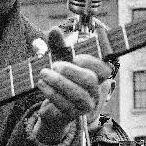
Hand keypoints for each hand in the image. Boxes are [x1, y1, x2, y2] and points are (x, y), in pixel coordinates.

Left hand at [34, 27, 112, 143]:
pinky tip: (41, 84)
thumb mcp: (58, 58)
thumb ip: (58, 44)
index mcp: (96, 76)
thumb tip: (55, 29)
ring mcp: (87, 105)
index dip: (91, 62)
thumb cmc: (59, 78)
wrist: (52, 107)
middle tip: (53, 65)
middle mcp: (95, 91)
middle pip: (90, 80)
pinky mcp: (74, 115)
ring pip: (79, 95)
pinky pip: (66, 106)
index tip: (74, 57)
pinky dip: (52, 93)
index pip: (104, 68)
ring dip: (59, 83)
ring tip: (43, 73)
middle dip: (70, 71)